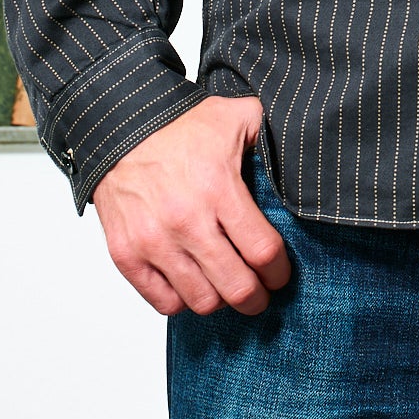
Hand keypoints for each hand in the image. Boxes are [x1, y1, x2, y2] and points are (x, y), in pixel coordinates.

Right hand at [91, 94, 291, 317]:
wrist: (120, 131)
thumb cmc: (180, 127)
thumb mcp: (235, 116)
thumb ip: (270, 132)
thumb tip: (299, 150)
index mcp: (219, 188)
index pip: (263, 252)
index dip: (279, 271)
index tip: (281, 273)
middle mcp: (186, 221)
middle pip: (237, 287)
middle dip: (257, 297)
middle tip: (261, 292)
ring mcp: (154, 242)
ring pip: (202, 301)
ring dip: (221, 300)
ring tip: (226, 287)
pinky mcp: (127, 255)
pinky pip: (165, 303)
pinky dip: (183, 300)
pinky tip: (193, 282)